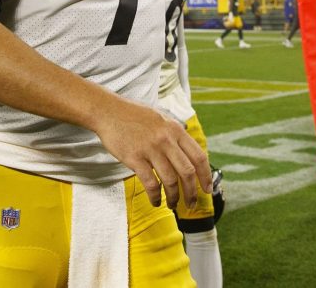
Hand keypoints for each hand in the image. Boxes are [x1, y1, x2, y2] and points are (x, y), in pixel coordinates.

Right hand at [92, 99, 210, 209]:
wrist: (108, 111)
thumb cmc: (133, 116)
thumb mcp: (161, 119)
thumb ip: (174, 135)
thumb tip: (188, 153)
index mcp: (175, 130)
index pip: (199, 156)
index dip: (206, 176)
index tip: (207, 189)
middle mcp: (166, 139)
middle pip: (187, 172)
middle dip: (192, 193)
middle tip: (191, 204)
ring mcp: (150, 149)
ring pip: (170, 180)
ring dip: (174, 197)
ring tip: (172, 205)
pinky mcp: (134, 158)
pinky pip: (150, 183)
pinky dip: (156, 196)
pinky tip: (156, 201)